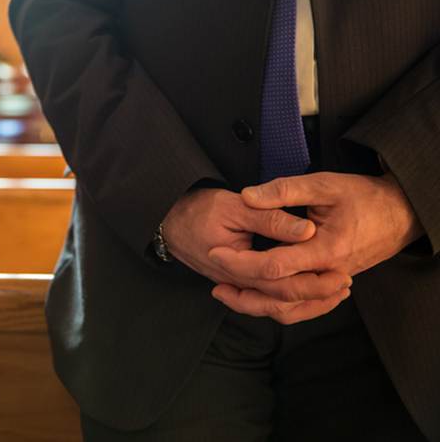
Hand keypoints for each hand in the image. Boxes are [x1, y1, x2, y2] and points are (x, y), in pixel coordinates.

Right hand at [162, 188, 349, 304]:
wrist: (168, 219)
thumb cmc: (198, 208)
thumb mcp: (234, 205)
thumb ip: (271, 217)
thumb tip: (307, 230)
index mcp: (236, 263)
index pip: (279, 279)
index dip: (312, 279)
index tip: (340, 270)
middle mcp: (235, 282)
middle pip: (280, 300)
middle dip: (316, 296)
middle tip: (345, 284)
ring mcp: (234, 285)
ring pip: (272, 307)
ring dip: (305, 305)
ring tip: (334, 295)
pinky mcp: (236, 283)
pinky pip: (264, 303)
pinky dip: (288, 303)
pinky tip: (306, 296)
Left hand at [210, 172, 423, 322]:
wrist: (399, 213)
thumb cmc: (363, 196)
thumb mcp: (323, 184)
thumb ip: (284, 191)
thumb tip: (248, 196)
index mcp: (325, 249)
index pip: (274, 265)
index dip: (241, 262)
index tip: (216, 251)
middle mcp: (328, 273)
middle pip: (278, 295)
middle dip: (242, 290)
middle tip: (214, 280)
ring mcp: (330, 283)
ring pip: (289, 309)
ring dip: (255, 305)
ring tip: (226, 292)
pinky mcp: (329, 285)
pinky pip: (302, 308)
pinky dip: (276, 307)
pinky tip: (254, 297)